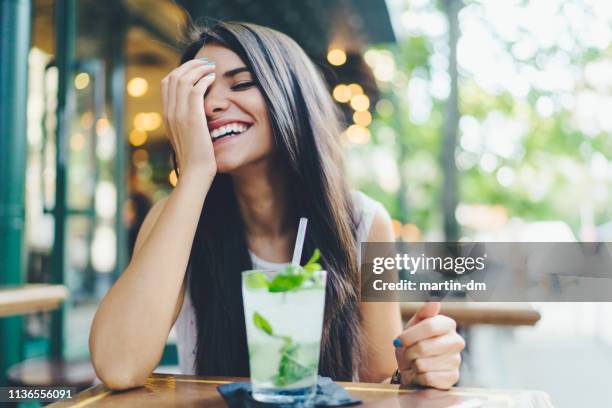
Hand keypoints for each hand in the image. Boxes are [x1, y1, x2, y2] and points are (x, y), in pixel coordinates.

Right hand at [161, 58, 216, 178]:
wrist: (195, 174)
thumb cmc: (196, 160)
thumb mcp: (187, 138)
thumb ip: (187, 124)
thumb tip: (195, 116)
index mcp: (167, 116)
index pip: (167, 84)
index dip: (181, 71)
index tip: (197, 68)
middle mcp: (169, 113)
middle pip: (173, 77)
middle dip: (190, 65)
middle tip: (206, 62)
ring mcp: (179, 115)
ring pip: (183, 79)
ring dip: (199, 69)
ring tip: (212, 67)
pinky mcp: (192, 118)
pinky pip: (195, 89)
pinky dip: (204, 79)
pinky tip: (213, 78)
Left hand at [394, 302, 464, 389]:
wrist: (412, 368)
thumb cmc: (413, 344)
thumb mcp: (414, 325)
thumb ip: (424, 313)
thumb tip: (434, 301)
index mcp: (447, 324)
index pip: (429, 326)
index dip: (409, 335)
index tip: (398, 340)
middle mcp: (456, 341)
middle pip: (424, 347)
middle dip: (409, 353)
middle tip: (407, 354)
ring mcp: (456, 361)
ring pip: (423, 364)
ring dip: (413, 365)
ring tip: (415, 363)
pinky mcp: (452, 378)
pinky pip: (428, 378)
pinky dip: (419, 377)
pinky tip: (422, 374)